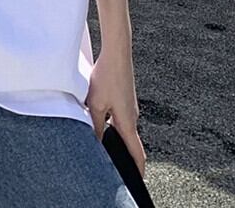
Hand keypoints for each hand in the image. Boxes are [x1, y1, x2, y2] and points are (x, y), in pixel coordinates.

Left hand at [85, 47, 145, 176]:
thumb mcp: (96, 105)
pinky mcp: (125, 97)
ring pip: (123, 127)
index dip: (138, 169)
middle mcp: (132, 116)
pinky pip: (120, 116)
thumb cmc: (107, 77)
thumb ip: (96, 126)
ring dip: (116, 137)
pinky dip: (113, 124)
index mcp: (128, 123)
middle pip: (130, 142)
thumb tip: (95, 144)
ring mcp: (129, 106)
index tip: (139, 182)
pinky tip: (100, 120)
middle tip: (116, 166)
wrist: (117, 53)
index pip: (137, 153)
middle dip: (124, 155)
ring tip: (104, 144)